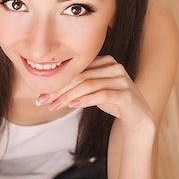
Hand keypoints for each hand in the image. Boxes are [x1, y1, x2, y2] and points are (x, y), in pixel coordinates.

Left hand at [37, 55, 153, 128]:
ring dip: (68, 97)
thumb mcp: (93, 91)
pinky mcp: (126, 94)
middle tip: (43, 101)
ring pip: (89, 85)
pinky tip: (72, 106)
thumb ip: (76, 86)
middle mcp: (114, 67)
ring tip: (54, 106)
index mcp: (105, 61)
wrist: (137, 116)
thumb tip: (47, 92)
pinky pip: (101, 95)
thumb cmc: (112, 101)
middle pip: (80, 77)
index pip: (76, 70)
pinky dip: (85, 100)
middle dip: (59, 90)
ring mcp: (122, 80)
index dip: (57, 82)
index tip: (41, 94)